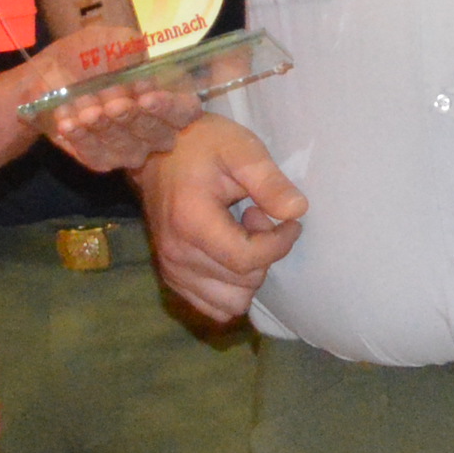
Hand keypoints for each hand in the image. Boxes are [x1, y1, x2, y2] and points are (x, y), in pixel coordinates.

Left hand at [14, 29, 197, 175]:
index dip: (168, 106)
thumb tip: (136, 70)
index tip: (145, 94)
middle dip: (133, 118)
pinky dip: (82, 139)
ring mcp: (130, 147)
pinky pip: (97, 156)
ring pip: (128, 148)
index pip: (185, 110)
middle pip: (158, 134)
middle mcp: (155, 126)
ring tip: (87, 113)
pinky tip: (69, 124)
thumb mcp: (110, 40)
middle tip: (113, 105)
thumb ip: (128, 49)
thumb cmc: (91, 52)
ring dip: (106, 129)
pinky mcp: (102, 157)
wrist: (52, 71)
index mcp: (167, 95)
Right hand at [143, 113, 302, 324]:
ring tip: (242, 237)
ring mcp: (172, 269)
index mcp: (192, 221)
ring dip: (248, 274)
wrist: (156, 151)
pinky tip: (229, 255)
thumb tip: (297, 211)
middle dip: (264, 253)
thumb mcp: (241, 149)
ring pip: (232, 302)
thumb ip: (269, 181)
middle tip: (257, 216)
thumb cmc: (202, 146)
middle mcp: (177, 253)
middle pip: (244, 282)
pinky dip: (231, 288)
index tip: (289, 222)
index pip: (248, 259)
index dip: (280, 244)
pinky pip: (213, 306)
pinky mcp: (172, 277)